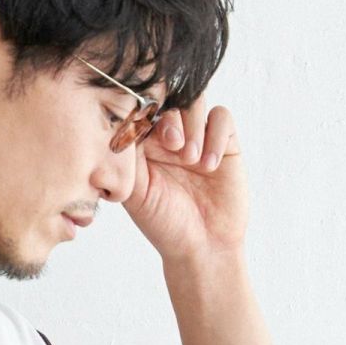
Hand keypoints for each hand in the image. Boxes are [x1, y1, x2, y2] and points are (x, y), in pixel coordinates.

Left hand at [122, 92, 247, 262]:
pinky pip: (221, 117)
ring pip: (196, 101)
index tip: (147, 132)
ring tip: (191, 160)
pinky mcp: (224, 143)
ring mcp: (198, 137)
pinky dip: (215, 136)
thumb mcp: (136, 192)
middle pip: (170, 99)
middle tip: (174, 147)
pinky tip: (210, 165)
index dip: (145, 112)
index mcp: (144, 145)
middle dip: (171, 120)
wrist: (201, 246)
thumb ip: (127, 158)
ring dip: (193, 126)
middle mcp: (170, 137)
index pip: (142, 110)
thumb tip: (121, 124)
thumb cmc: (165, 224)